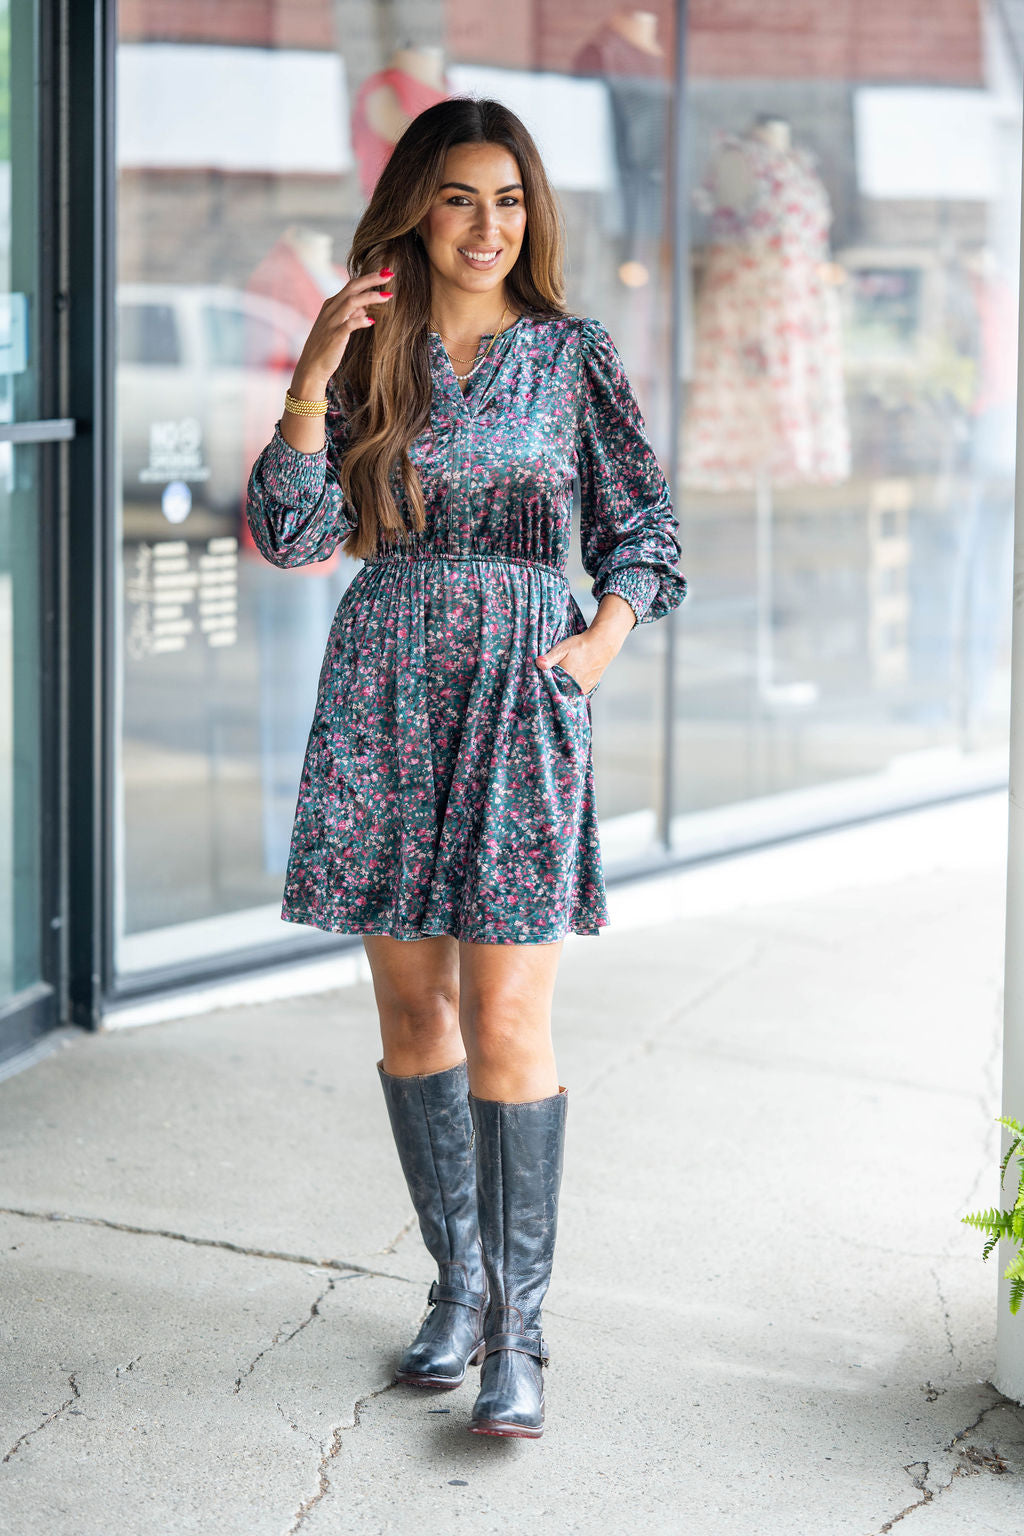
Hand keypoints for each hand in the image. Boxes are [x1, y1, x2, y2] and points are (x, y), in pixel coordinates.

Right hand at [290, 265, 394, 391]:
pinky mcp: (335, 336)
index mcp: (331, 304)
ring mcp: (332, 322)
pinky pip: (349, 324)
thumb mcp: (338, 326)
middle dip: (371, 279)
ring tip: (388, 297)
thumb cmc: (326, 347)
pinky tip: (372, 321)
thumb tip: (365, 307)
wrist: (311, 367)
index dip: (368, 278)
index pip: (351, 285)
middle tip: (389, 274)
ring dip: (371, 297)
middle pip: (352, 287)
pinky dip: (361, 320)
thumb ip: (350, 315)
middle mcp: (331, 309)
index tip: (384, 274)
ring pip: (352, 302)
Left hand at [535, 630, 615, 694]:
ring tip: (560, 682)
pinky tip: (569, 682)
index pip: (551, 689)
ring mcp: (584, 688)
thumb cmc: (581, 645)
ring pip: (569, 694)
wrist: (602, 644)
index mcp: (566, 678)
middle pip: (560, 693)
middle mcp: (576, 686)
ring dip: (563, 691)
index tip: (540, 685)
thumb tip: (538, 663)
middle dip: (554, 690)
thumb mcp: (562, 649)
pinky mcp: (589, 687)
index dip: (545, 687)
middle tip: (549, 683)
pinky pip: (577, 693)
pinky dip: (572, 690)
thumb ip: (549, 658)